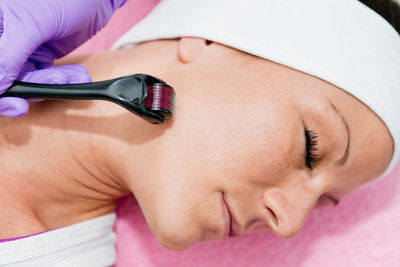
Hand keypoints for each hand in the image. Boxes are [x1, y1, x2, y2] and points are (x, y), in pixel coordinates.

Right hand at [0, 0, 126, 116]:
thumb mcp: (30, 23)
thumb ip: (8, 56)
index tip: (16, 102)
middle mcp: (5, 38)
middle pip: (4, 76)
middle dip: (27, 87)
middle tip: (41, 96)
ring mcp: (21, 46)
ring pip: (26, 79)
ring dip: (51, 83)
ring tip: (74, 76)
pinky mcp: (42, 53)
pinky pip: (45, 76)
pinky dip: (63, 80)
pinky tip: (79, 75)